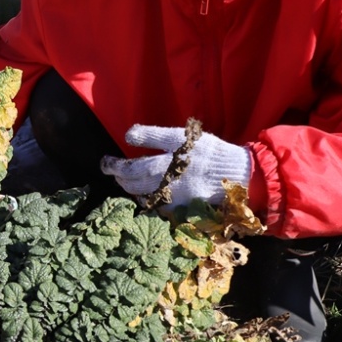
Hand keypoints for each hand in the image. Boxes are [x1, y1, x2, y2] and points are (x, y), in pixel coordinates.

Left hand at [99, 125, 250, 206]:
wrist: (236, 174)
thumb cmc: (208, 152)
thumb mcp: (183, 136)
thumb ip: (154, 136)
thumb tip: (128, 135)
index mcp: (169, 157)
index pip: (133, 161)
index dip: (115, 163)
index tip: (105, 161)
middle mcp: (169, 176)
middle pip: (134, 179)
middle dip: (118, 174)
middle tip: (110, 169)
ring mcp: (174, 194)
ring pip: (141, 193)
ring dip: (128, 187)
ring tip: (123, 180)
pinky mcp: (181, 206)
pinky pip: (155, 204)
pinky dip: (145, 198)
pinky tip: (143, 192)